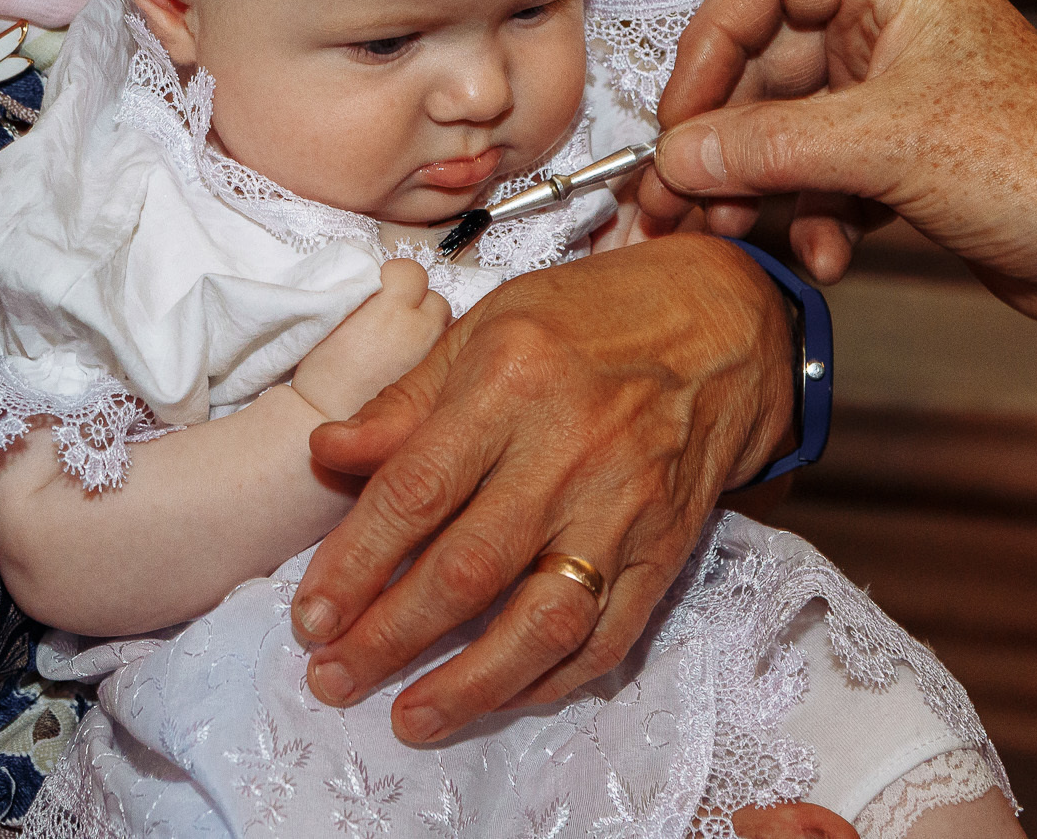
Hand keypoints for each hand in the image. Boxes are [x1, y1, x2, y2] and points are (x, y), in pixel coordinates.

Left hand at [288, 233, 792, 742]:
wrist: (726, 325)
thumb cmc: (591, 318)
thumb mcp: (487, 326)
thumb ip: (405, 401)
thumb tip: (327, 454)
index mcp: (510, 381)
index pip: (415, 491)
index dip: (355, 562)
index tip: (310, 617)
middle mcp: (569, 451)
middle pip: (468, 568)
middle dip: (389, 636)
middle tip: (332, 679)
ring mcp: (626, 507)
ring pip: (541, 621)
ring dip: (469, 683)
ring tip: (408, 718)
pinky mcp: (668, 550)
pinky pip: (607, 636)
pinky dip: (550, 681)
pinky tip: (497, 699)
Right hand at [291, 259, 452, 420]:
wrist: (326, 414)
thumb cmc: (323, 368)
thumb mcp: (334, 313)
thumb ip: (363, 289)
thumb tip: (376, 279)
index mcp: (391, 307)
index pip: (410, 270)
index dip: (394, 277)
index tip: (379, 288)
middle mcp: (418, 328)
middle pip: (433, 297)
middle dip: (415, 300)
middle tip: (388, 313)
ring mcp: (431, 355)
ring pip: (440, 324)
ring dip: (423, 323)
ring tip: (396, 337)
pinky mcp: (432, 377)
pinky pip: (438, 350)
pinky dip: (424, 348)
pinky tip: (401, 359)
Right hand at [640, 0, 1036, 329]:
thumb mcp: (889, 146)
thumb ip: (771, 146)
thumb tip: (672, 158)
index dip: (711, 38)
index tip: (681, 113)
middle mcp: (889, 28)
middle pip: (762, 63)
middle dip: (720, 136)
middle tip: (671, 195)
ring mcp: (893, 95)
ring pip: (784, 128)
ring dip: (753, 185)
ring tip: (726, 234)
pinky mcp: (901, 158)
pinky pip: (820, 176)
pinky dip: (809, 217)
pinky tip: (824, 258)